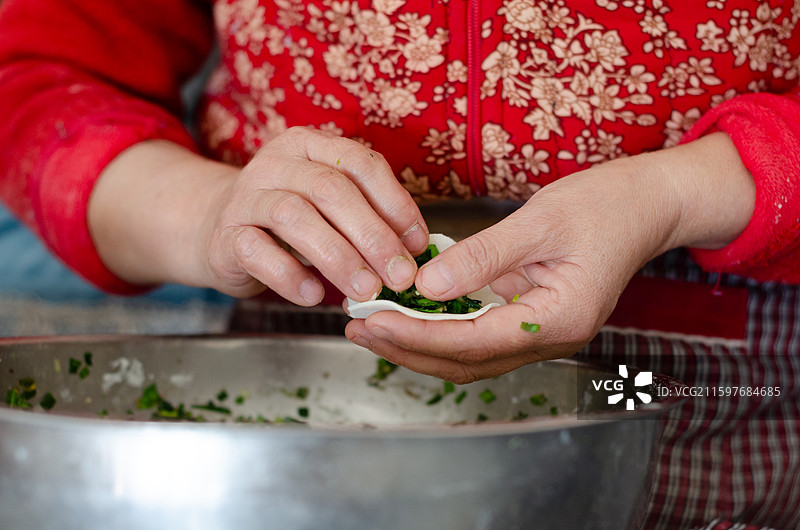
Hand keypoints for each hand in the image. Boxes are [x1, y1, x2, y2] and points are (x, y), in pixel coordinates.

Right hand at [89, 127, 428, 302]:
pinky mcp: (225, 234)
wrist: (217, 230)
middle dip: (373, 236)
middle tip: (400, 277)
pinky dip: (289, 276)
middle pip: (331, 190)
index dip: (395, 204)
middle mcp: (277, 163)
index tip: (418, 244)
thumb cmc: (289, 223)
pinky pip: (257, 251)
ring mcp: (246, 196)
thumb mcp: (330, 209)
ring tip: (365, 290)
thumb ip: (367, 218)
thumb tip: (415, 252)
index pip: (361, 163)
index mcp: (311, 147)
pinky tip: (314, 296)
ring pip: (294, 216)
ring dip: (338, 257)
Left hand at [345, 133, 753, 382]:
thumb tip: (426, 284)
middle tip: (358, 329)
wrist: (647, 204)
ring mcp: (542, 333)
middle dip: (408, 349)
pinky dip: (440, 330)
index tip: (372, 321)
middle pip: (465, 361)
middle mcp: (550, 338)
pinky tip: (410, 314)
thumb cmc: (606, 206)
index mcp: (558, 321)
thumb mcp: (540, 222)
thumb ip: (482, 257)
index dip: (417, 335)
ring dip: (419, 344)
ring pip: (469, 355)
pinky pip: (479, 336)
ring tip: (372, 326)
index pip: (473, 342)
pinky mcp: (532, 318)